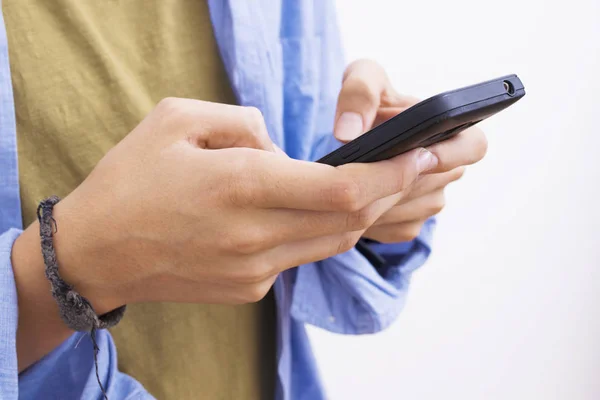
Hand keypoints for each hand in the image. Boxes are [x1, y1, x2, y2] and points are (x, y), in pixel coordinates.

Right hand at [19, 97, 436, 312]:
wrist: (96, 253)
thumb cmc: (130, 181)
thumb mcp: (177, 120)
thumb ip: (243, 123)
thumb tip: (283, 147)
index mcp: (240, 185)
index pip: (342, 188)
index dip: (389, 174)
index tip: (415, 154)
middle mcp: (255, 235)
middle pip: (351, 219)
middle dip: (388, 191)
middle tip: (404, 166)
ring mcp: (255, 269)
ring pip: (334, 241)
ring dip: (359, 213)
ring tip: (368, 185)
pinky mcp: (249, 288)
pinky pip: (300, 256)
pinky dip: (318, 232)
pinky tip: (310, 211)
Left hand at [333, 60, 487, 242]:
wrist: (352, 137)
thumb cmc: (369, 102)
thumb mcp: (362, 79)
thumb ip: (359, 91)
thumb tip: (348, 132)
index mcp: (451, 131)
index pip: (474, 146)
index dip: (452, 152)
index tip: (420, 153)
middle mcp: (447, 170)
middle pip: (432, 184)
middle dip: (398, 178)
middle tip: (363, 168)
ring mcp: (429, 200)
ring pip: (409, 209)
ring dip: (380, 199)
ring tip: (350, 181)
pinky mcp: (408, 224)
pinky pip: (393, 227)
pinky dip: (371, 218)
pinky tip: (351, 201)